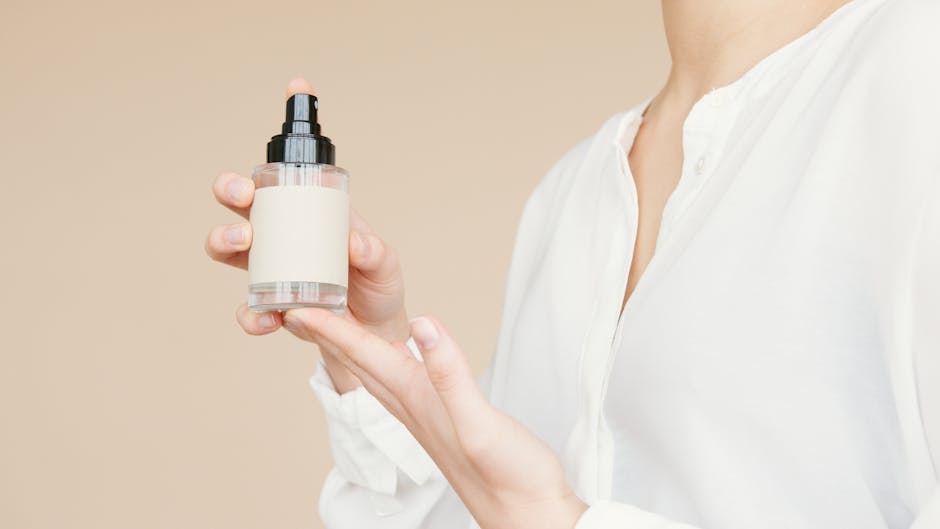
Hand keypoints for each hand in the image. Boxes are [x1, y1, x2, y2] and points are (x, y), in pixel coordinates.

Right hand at [204, 79, 409, 392]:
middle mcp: (282, 234)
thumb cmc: (377, 285)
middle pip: (244, 201)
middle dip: (233, 188)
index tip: (297, 89)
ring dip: (224, 240)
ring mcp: (270, 268)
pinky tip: (268, 318)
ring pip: (229, 246)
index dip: (291, 131)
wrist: (373, 334)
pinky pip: (249, 308)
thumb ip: (375, 253)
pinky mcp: (270, 306)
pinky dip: (251, 314)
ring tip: (241, 244)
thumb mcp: (384, 263)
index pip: (292, 170)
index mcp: (310, 213)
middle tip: (242, 195)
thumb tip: (352, 244)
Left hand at [281, 308, 587, 528]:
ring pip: (375, 374)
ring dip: (351, 348)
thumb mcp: (479, 420)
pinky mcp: (443, 421)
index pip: (363, 355)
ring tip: (334, 326)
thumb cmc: (507, 475)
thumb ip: (449, 374)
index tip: (296, 307)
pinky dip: (387, 361)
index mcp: (416, 399)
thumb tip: (422, 324)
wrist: (524, 514)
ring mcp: (425, 416)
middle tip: (299, 309)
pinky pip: (401, 382)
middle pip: (358, 363)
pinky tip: (397, 355)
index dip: (330, 328)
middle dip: (328, 335)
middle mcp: (413, 406)